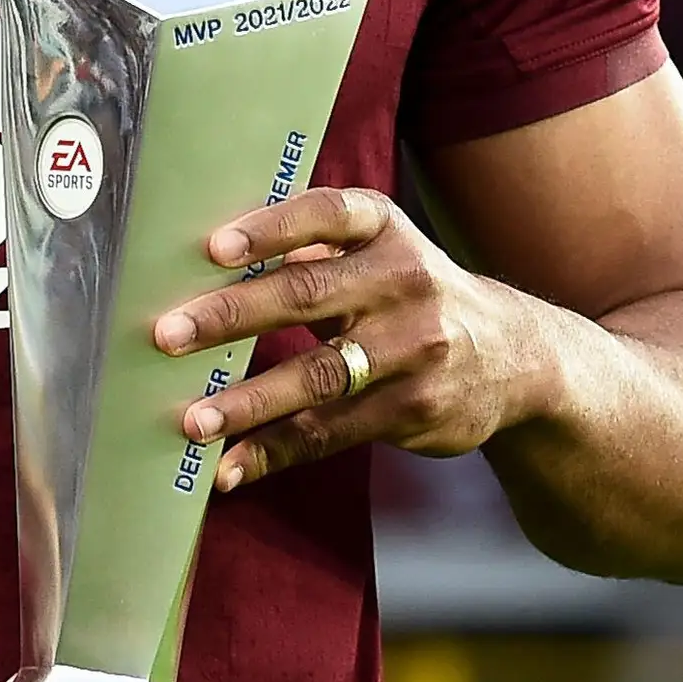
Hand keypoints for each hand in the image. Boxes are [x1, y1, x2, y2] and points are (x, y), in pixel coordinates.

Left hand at [151, 187, 553, 493]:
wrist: (515, 357)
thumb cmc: (411, 295)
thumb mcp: (380, 253)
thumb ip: (312, 253)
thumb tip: (202, 269)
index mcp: (385, 230)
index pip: (325, 215)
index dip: (270, 230)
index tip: (213, 249)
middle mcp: (405, 281)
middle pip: (308, 296)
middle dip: (231, 316)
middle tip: (167, 335)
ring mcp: (415, 349)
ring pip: (318, 376)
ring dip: (248, 402)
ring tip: (192, 420)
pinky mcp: (414, 408)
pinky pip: (332, 431)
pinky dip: (275, 450)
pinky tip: (232, 466)